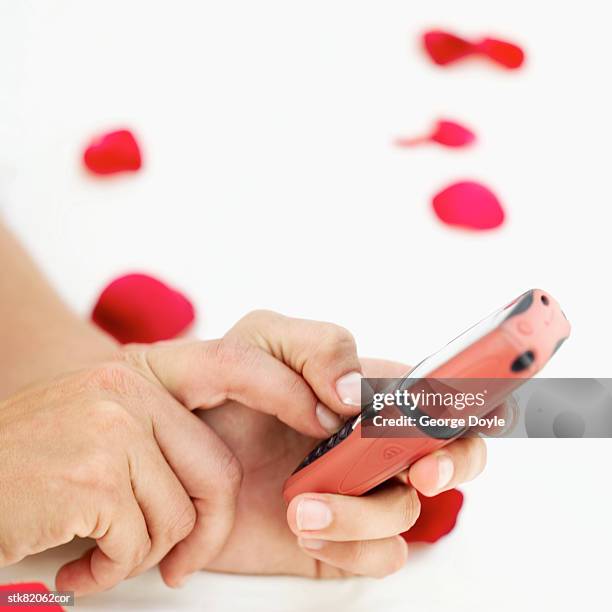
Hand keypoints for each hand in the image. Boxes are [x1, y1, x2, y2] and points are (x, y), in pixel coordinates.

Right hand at [0, 337, 342, 593]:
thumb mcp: (107, 423)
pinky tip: (77, 564)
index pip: (237, 363)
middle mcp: (127, 387)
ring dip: (146, 552)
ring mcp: (109, 426)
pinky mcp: (91, 475)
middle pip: (217, 467)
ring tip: (101, 551)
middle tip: (179, 560)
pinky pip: (140, 541)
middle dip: (207, 528)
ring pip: (179, 513)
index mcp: (141, 371)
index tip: (322, 418)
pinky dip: (112, 570)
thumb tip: (228, 467)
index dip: (288, 390)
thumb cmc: (35, 464)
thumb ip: (167, 429)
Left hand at [195, 311, 487, 577]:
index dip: (475, 404)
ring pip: (410, 512)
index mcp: (371, 394)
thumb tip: (361, 393)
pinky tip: (305, 527)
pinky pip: (380, 554)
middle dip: (452, 465)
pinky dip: (350, 545)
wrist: (174, 453)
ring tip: (301, 503)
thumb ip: (317, 348)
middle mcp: (377, 444)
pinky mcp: (343, 539)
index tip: (479, 414)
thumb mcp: (261, 340)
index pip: (446, 396)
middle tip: (419, 471)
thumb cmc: (222, 390)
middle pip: (454, 456)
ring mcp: (363, 492)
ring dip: (364, 511)